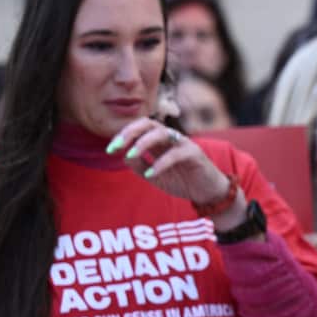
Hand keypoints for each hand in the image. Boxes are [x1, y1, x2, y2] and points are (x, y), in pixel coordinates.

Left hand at [108, 119, 247, 228]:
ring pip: (161, 133)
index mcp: (159, 141)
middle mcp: (170, 138)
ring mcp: (183, 144)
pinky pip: (175, 154)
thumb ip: (139, 165)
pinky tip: (151, 174)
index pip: (139, 128)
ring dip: (142, 143)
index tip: (110, 150)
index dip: (123, 135)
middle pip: (148, 123)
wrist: (207, 193)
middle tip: (116, 147)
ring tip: (130, 155)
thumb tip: (125, 155)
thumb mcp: (153, 175)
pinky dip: (160, 163)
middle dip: (129, 132)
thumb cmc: (182, 181)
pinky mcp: (194, 154)